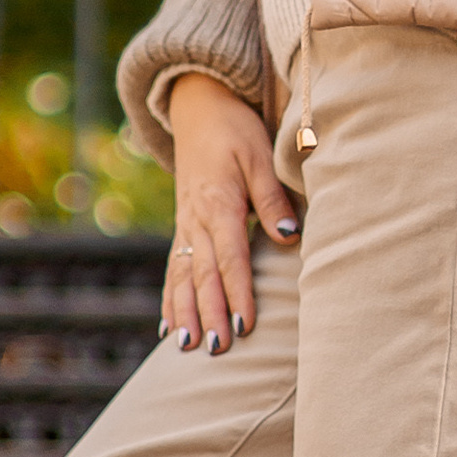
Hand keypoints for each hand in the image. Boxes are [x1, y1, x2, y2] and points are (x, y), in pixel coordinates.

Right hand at [163, 72, 298, 355]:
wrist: (199, 108)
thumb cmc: (236, 131)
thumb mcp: (260, 155)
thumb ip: (271, 198)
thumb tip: (288, 235)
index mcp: (218, 203)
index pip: (231, 257)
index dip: (238, 292)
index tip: (245, 324)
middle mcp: (196, 220)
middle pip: (202, 275)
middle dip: (209, 313)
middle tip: (218, 348)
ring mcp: (185, 226)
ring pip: (181, 277)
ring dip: (184, 314)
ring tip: (185, 348)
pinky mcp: (182, 228)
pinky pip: (172, 271)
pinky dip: (170, 300)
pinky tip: (168, 328)